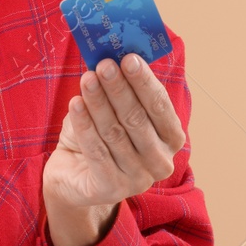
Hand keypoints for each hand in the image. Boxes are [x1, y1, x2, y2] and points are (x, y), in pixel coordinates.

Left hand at [43, 53, 184, 217]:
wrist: (74, 175)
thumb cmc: (101, 136)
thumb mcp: (116, 110)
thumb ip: (123, 88)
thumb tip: (115, 55)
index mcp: (171, 138)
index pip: (160, 105)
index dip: (144, 82)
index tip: (128, 58)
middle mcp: (161, 161)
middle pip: (137, 119)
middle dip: (119, 89)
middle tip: (104, 65)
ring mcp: (138, 179)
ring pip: (115, 133)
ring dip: (99, 102)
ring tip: (86, 79)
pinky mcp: (112, 190)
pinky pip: (97, 152)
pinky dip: (84, 125)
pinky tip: (75, 104)